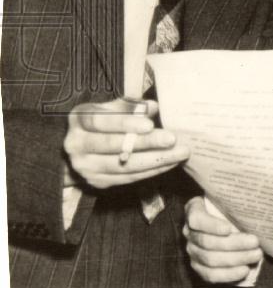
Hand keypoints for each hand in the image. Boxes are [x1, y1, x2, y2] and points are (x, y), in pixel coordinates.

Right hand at [64, 98, 188, 188]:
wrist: (83, 148)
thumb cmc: (103, 121)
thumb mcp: (111, 107)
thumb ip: (131, 105)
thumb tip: (152, 106)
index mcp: (79, 120)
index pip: (100, 121)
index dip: (125, 123)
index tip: (149, 124)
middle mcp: (76, 145)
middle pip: (114, 145)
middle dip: (146, 143)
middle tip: (172, 139)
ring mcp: (85, 167)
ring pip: (124, 165)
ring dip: (156, 160)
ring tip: (180, 153)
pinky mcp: (98, 182)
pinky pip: (129, 178)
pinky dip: (152, 171)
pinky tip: (170, 163)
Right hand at [183, 196, 262, 283]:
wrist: (231, 225)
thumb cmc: (233, 209)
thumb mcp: (232, 201)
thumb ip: (238, 202)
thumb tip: (258, 203)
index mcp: (194, 210)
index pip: (196, 219)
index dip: (211, 225)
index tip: (228, 228)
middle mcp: (190, 232)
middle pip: (207, 242)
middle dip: (234, 244)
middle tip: (255, 242)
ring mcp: (192, 251)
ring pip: (210, 259)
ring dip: (236, 259)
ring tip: (256, 255)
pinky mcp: (199, 267)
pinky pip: (211, 275)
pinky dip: (229, 274)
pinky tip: (244, 270)